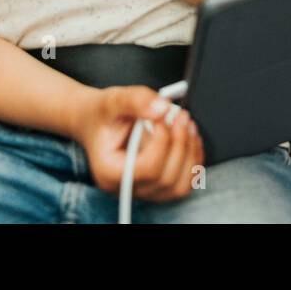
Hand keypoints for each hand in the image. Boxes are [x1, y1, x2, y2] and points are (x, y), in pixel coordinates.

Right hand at [71, 85, 203, 200]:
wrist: (97, 122)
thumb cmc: (103, 114)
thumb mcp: (114, 99)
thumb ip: (136, 100)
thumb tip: (163, 108)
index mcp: (109, 172)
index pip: (146, 169)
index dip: (162, 142)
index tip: (163, 115)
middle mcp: (126, 188)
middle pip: (165, 179)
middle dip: (180, 144)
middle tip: (181, 115)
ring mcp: (143, 190)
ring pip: (179, 186)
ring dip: (190, 153)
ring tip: (187, 125)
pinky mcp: (157, 186)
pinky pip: (185, 183)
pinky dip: (193, 160)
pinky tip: (189, 137)